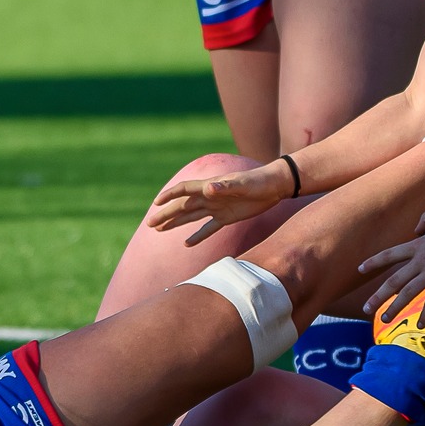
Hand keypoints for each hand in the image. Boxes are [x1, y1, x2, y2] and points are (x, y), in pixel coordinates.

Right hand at [146, 164, 292, 244]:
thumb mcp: (242, 184)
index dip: (169, 196)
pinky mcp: (227, 217)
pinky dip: (197, 236)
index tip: (156, 204)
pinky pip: (208, 228)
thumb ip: (225, 186)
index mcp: (210, 186)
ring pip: (191, 217)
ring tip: (159, 230)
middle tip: (150, 223)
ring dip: (175, 223)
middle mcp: (209, 196)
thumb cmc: (258, 182)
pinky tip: (186, 244)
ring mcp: (217, 207)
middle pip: (183, 206)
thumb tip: (208, 188)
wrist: (274, 186)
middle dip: (166, 214)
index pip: (184, 190)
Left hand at [358, 209, 424, 322]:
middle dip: (378, 296)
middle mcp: (420, 260)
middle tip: (365, 309)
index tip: (360, 269)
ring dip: (395, 308)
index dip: (373, 262)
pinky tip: (420, 325)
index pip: (389, 255)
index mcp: (416, 246)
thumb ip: (424, 221)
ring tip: (384, 319)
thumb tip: (416, 230)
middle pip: (394, 280)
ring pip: (408, 292)